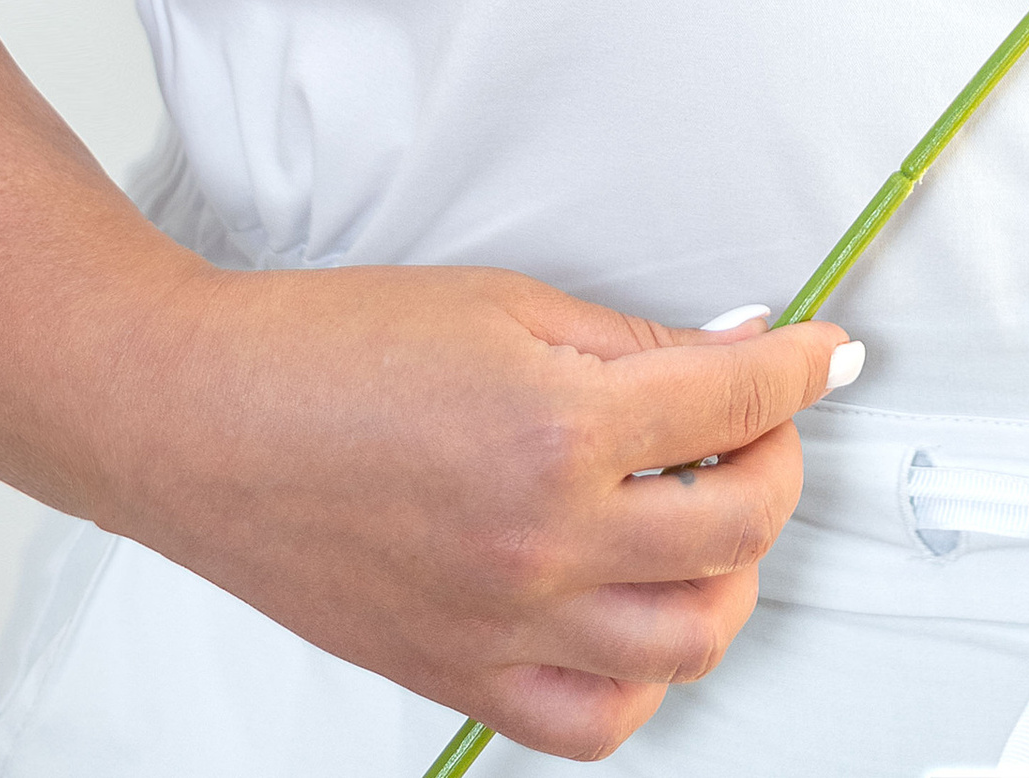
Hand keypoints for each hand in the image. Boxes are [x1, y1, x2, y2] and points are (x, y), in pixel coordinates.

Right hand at [106, 264, 853, 759]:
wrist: (205, 424)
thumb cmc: (329, 351)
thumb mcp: (507, 307)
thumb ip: (634, 344)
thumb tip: (733, 356)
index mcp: (558, 430)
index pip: (735, 405)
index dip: (802, 368)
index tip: (823, 353)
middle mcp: (544, 541)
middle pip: (740, 527)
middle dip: (778, 463)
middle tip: (761, 424)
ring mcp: (507, 624)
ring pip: (693, 640)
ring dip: (731, 573)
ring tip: (708, 513)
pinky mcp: (464, 676)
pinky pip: (596, 721)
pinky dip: (645, 676)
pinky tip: (639, 607)